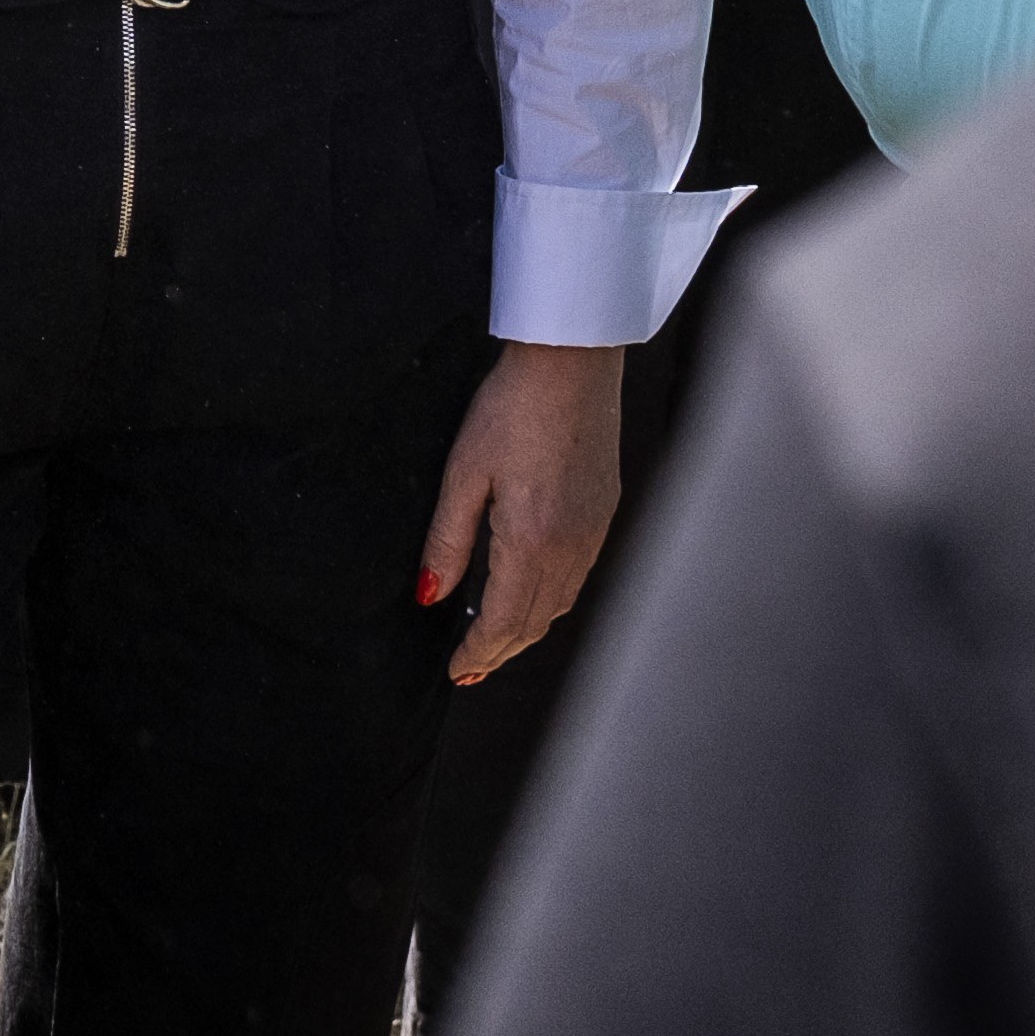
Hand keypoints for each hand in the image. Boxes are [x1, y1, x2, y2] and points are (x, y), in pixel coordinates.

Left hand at [419, 338, 622, 683]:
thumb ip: (447, 541)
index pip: (503, 621)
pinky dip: (550, 600)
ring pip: (559, 604)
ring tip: (494, 642)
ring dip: (526, 630)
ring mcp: (594, 532)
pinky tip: (529, 594)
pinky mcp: (605, 513)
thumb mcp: (462, 474)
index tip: (456, 672)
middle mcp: (571, 547)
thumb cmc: (512, 407)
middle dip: (500, 652)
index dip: (477, 653)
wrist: (571, 363)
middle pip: (534, 623)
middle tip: (470, 670)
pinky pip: (577, 577)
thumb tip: (429, 596)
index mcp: (531, 541)